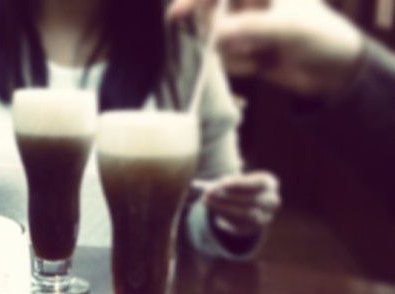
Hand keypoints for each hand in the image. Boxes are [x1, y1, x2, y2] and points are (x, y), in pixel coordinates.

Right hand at [167, 0, 363, 98]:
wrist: (333, 70)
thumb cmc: (320, 36)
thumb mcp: (287, 29)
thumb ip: (249, 28)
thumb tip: (212, 35)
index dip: (196, 1)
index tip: (176, 15)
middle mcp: (249, 3)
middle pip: (212, 15)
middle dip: (218, 34)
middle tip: (242, 47)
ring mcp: (245, 26)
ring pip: (216, 40)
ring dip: (232, 54)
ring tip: (261, 56)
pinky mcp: (244, 49)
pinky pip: (224, 58)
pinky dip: (238, 65)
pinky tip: (261, 64)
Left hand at [204, 171, 279, 237]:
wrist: (248, 204)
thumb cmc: (238, 187)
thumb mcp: (233, 181)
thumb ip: (221, 183)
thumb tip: (201, 186)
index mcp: (269, 183)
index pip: (257, 183)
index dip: (240, 184)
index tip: (222, 183)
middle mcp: (271, 201)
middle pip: (251, 200)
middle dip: (227, 197)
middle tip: (207, 193)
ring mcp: (265, 217)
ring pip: (245, 214)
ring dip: (224, 208)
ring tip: (208, 202)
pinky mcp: (254, 229)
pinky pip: (240, 226)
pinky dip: (225, 219)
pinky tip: (214, 214)